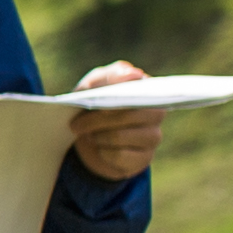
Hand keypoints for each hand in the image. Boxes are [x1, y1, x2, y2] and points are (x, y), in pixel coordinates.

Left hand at [65, 61, 165, 184]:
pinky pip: (121, 156)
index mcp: (145, 88)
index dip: (119, 96)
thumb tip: (134, 74)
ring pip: (121, 137)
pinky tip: (100, 148)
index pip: (139, 89)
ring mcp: (153, 136)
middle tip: (75, 124)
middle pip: (128, 116)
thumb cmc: (93, 105)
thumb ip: (108, 77)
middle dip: (97, 120)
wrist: (89, 138)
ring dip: (98, 136)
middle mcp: (156, 111)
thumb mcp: (91, 87)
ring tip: (88, 135)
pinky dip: (104, 153)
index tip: (99, 103)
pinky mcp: (144, 158)